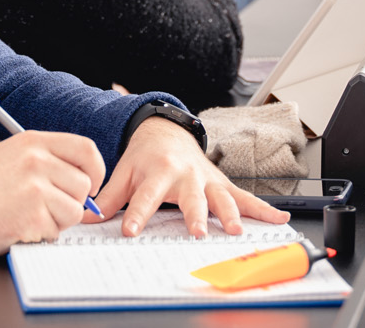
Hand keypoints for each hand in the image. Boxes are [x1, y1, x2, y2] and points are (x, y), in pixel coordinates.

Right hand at [0, 131, 106, 259]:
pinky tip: (18, 227)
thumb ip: (45, 159)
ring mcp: (35, 188)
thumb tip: (81, 175)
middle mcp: (36, 161)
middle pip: (83, 185)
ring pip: (74, 211)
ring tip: (28, 217)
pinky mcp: (32, 216)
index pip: (85, 149)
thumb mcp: (9, 156)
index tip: (91, 184)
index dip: (96, 170)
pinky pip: (56, 232)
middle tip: (46, 209)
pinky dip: (41, 236)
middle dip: (71, 203)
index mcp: (32, 142)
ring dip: (57, 222)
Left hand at [88, 117, 288, 237]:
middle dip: (193, 215)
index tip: (130, 231)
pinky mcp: (222, 183)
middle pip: (189, 198)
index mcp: (156, 172)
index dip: (136, 214)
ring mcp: (206, 179)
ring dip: (230, 214)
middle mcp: (184, 175)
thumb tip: (84, 217)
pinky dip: (264, 208)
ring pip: (220, 198)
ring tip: (236, 230)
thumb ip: (108, 198)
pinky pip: (245, 197)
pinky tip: (280, 217)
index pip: (144, 197)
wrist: (166, 132)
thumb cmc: (143, 157)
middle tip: (196, 232)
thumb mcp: (123, 171)